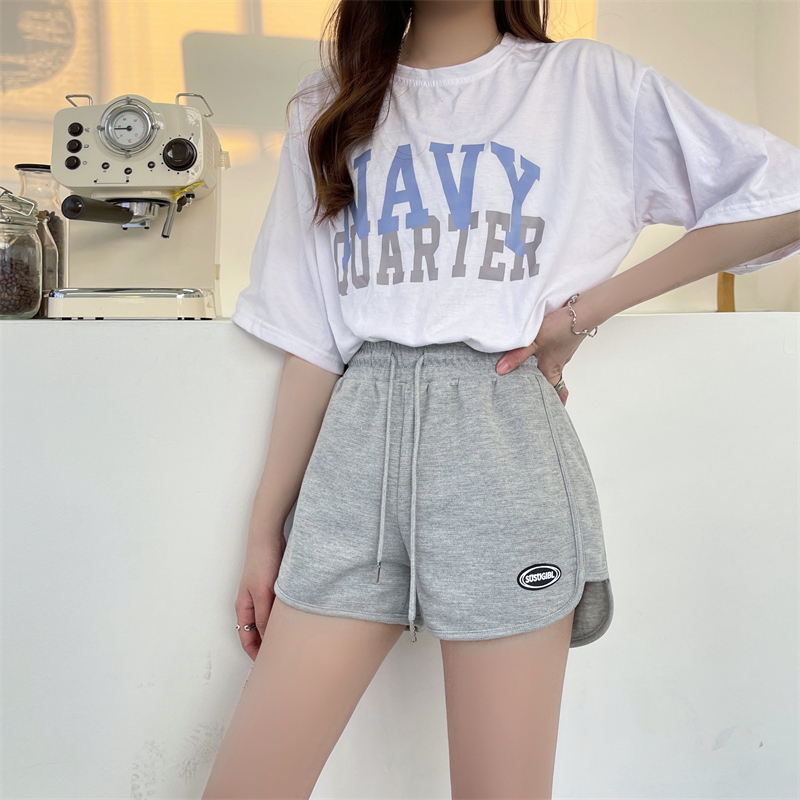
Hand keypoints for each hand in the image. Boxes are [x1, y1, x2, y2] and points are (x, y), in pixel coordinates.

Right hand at [235, 533, 285, 660]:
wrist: (269, 538)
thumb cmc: (260, 562)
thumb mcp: (262, 594)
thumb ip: (263, 617)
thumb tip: (267, 640)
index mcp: (244, 608)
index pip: (247, 639)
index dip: (256, 654)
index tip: (268, 666)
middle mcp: (253, 605)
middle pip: (259, 633)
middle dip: (269, 646)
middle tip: (284, 658)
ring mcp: (264, 597)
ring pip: (271, 622)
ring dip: (279, 631)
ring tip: (293, 643)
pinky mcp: (275, 589)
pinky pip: (279, 610)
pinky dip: (286, 618)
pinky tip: (298, 621)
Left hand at [495, 305, 584, 405]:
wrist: (582, 311)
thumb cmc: (561, 328)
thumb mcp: (534, 342)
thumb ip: (517, 356)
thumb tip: (501, 370)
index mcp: (552, 370)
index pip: (552, 393)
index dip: (551, 403)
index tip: (548, 412)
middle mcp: (559, 363)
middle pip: (550, 380)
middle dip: (542, 386)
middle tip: (533, 392)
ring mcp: (562, 352)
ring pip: (550, 365)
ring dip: (541, 369)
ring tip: (528, 371)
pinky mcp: (563, 341)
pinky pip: (553, 353)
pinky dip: (545, 355)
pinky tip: (537, 350)